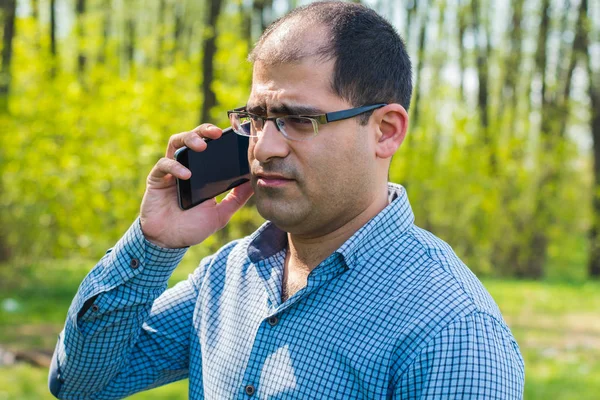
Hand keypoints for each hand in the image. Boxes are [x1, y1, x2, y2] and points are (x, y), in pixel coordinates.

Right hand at [139, 124, 253, 247]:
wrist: (169, 242)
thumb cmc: (193, 227)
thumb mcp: (221, 213)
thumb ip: (237, 198)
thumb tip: (255, 183)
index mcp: (202, 172)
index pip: (210, 147)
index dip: (220, 137)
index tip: (235, 134)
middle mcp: (186, 166)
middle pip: (193, 137)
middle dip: (204, 130)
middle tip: (217, 133)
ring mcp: (171, 171)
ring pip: (176, 143)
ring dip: (189, 139)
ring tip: (201, 145)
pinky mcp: (157, 178)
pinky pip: (164, 164)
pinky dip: (175, 166)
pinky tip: (186, 175)